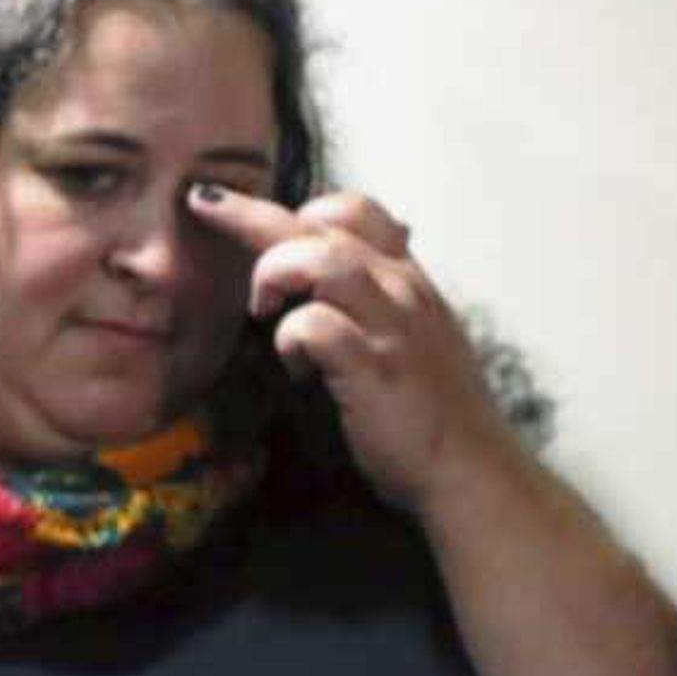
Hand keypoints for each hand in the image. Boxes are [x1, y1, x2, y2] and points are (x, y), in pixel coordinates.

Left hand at [187, 182, 521, 516]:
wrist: (470, 469)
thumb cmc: (432, 411)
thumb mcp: (414, 337)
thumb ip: (378, 303)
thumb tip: (328, 284)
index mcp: (407, 280)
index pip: (354, 210)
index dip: (296, 205)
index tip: (240, 210)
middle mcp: (402, 290)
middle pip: (324, 224)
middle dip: (252, 214)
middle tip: (206, 210)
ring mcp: (392, 326)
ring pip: (320, 259)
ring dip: (275, 273)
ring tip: (261, 309)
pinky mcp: (375, 367)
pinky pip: (315, 325)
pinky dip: (291, 338)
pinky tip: (298, 367)